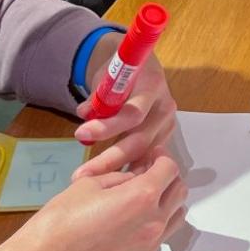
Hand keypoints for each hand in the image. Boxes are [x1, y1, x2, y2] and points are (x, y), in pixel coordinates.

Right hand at [0, 154, 187, 250]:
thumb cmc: (60, 220)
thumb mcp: (89, 183)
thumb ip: (120, 177)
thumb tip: (136, 176)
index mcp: (142, 196)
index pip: (169, 168)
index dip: (161, 157)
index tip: (150, 155)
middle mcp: (154, 222)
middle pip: (179, 192)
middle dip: (167, 177)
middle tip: (146, 172)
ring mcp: (149, 246)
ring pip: (175, 216)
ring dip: (166, 201)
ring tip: (142, 197)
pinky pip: (160, 237)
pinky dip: (155, 223)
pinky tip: (131, 220)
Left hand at [73, 46, 178, 177]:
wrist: (141, 68)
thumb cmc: (122, 71)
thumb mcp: (107, 76)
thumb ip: (97, 98)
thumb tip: (85, 114)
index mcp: (153, 86)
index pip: (133, 113)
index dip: (107, 126)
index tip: (81, 134)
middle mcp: (165, 107)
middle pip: (140, 140)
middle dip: (110, 159)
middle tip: (84, 173)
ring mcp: (168, 124)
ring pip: (144, 153)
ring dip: (118, 169)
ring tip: (93, 182)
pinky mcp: (164, 137)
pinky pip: (146, 157)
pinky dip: (129, 168)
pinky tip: (111, 181)